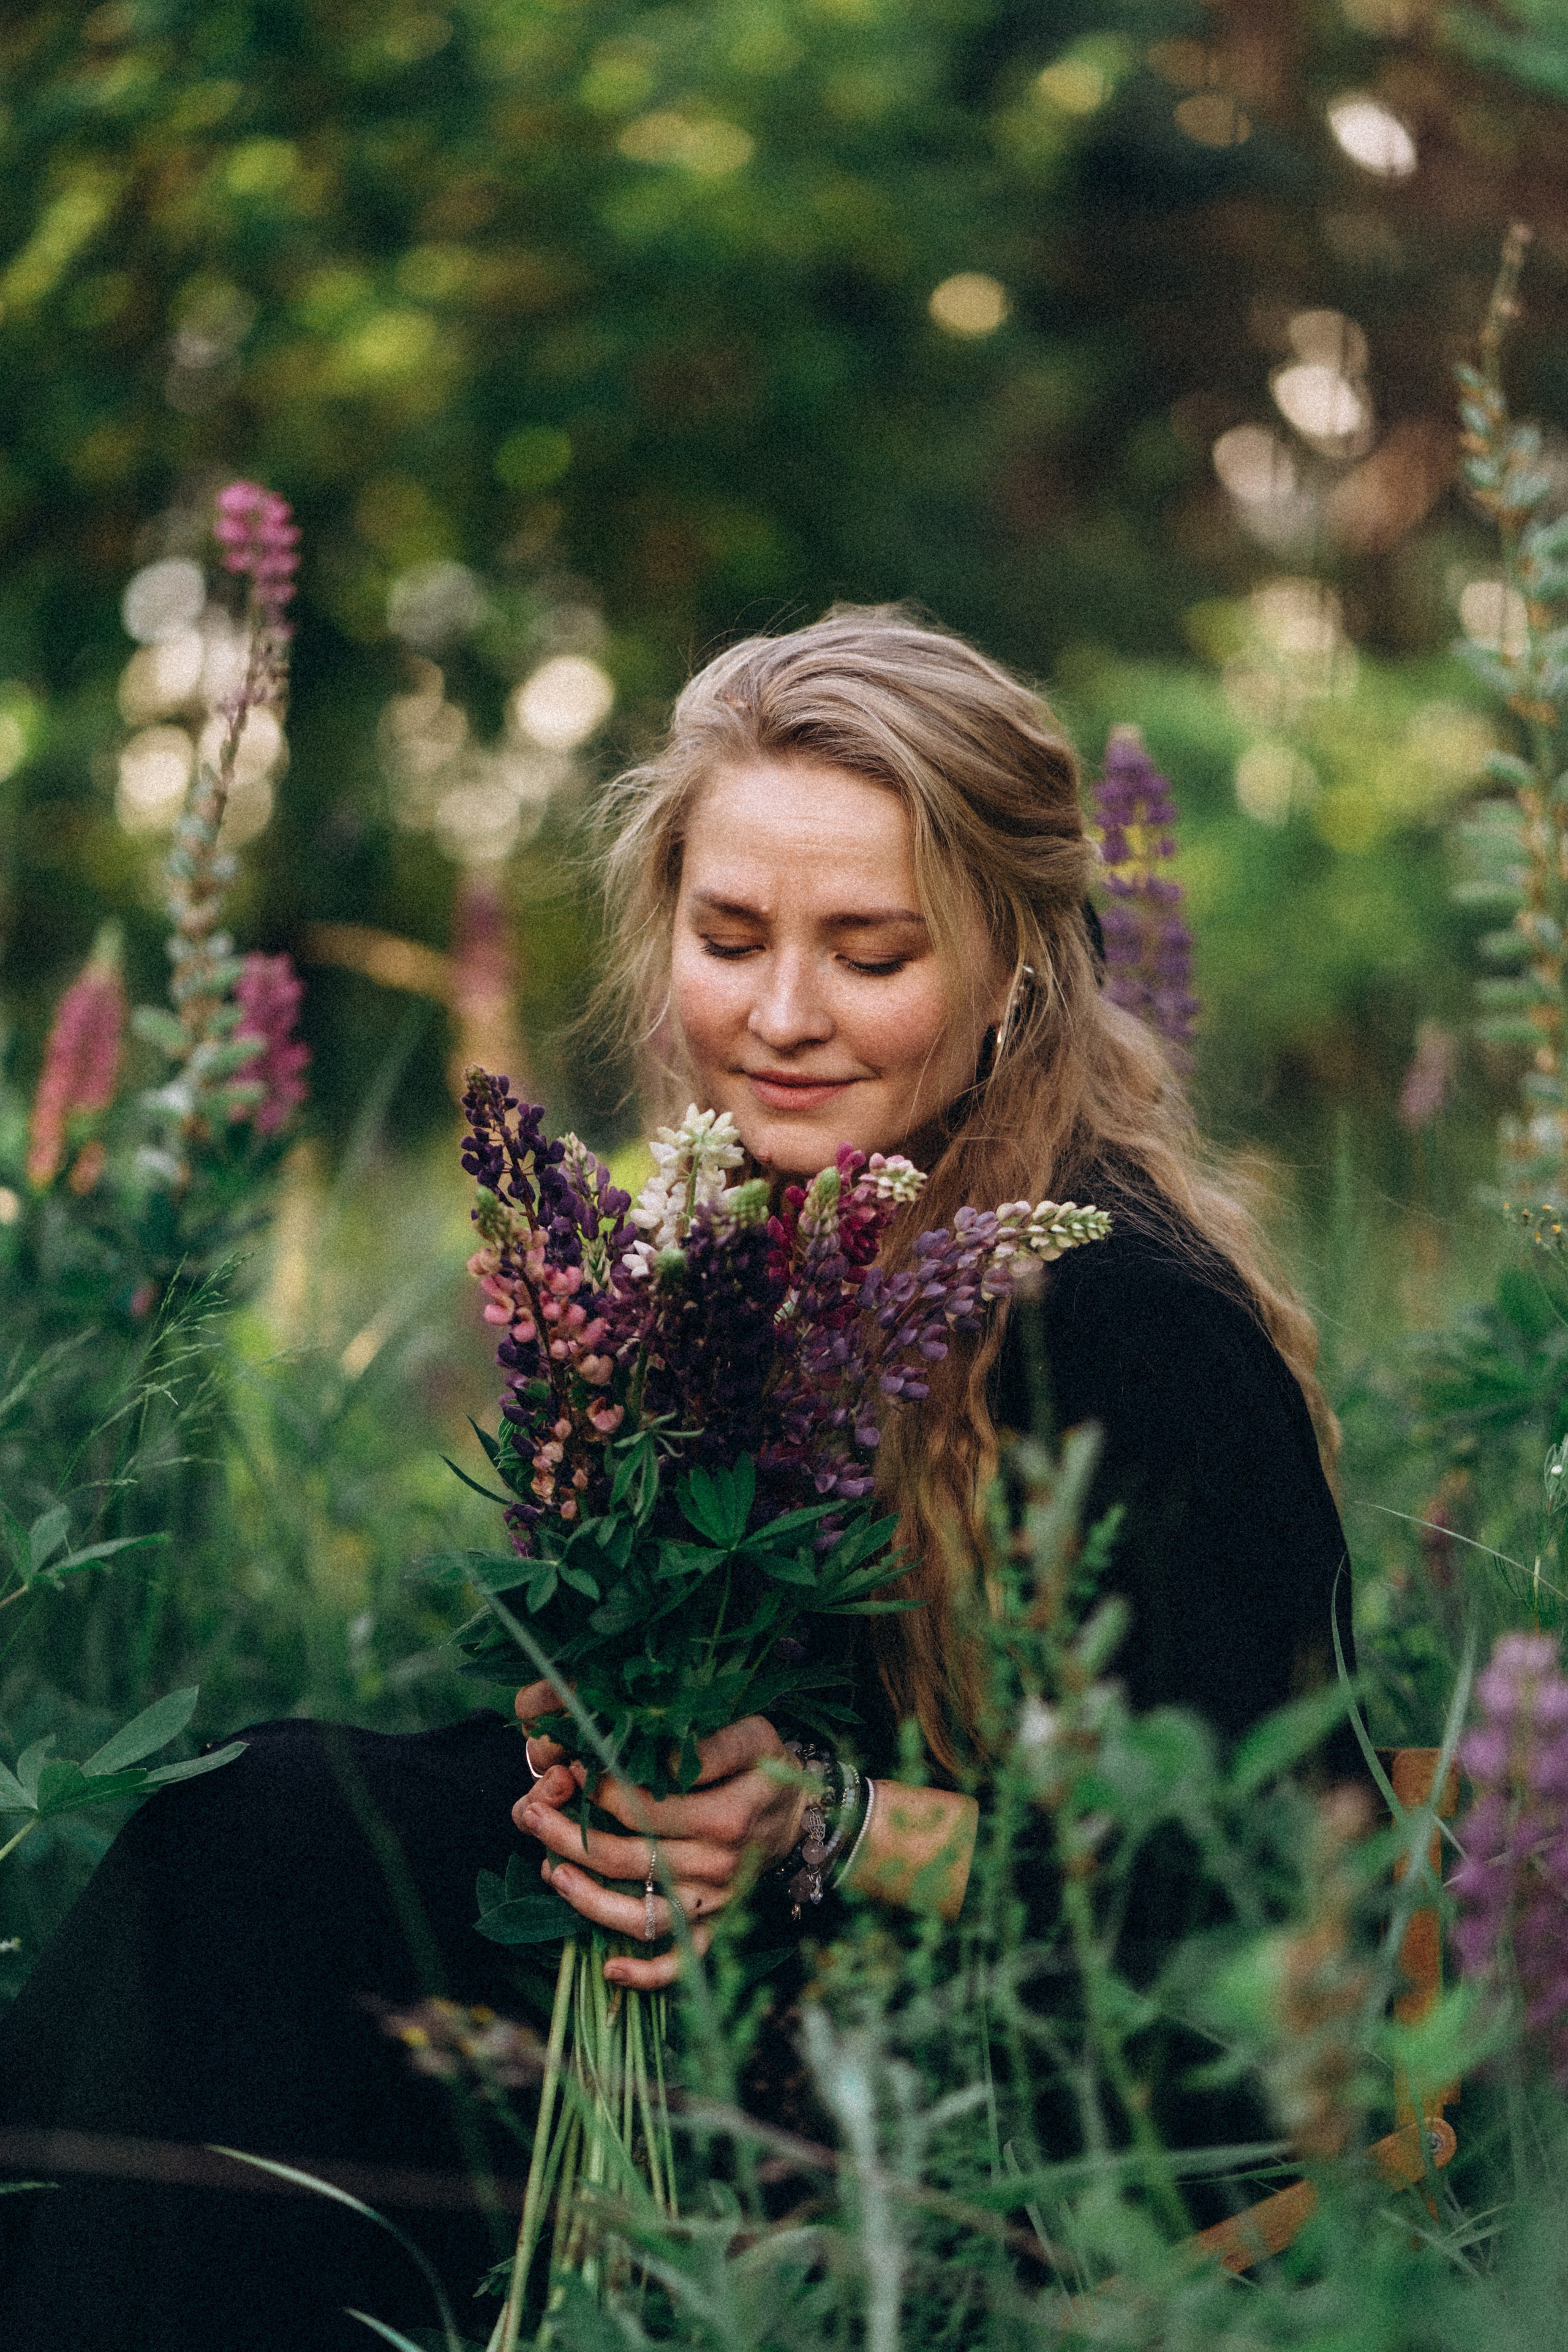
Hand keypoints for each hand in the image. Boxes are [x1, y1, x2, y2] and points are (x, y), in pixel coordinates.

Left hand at [511, 1685, 806, 1990]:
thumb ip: (705, 1746)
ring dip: (589, 1900)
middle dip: (571, 1838)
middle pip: (629, 1858)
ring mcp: (714, 1903)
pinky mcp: (715, 1927)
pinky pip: (681, 1962)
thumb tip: (650, 1754)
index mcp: (726, 1815)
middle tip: (532, 1814)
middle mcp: (718, 1866)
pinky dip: (647, 1974)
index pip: (644, 1807)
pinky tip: (609, 1968)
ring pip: (643, 1916)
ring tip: (551, 1873)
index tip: (568, 1770)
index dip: (597, 1790)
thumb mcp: (752, 1737)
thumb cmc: (768, 1768)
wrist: (806, 1816)